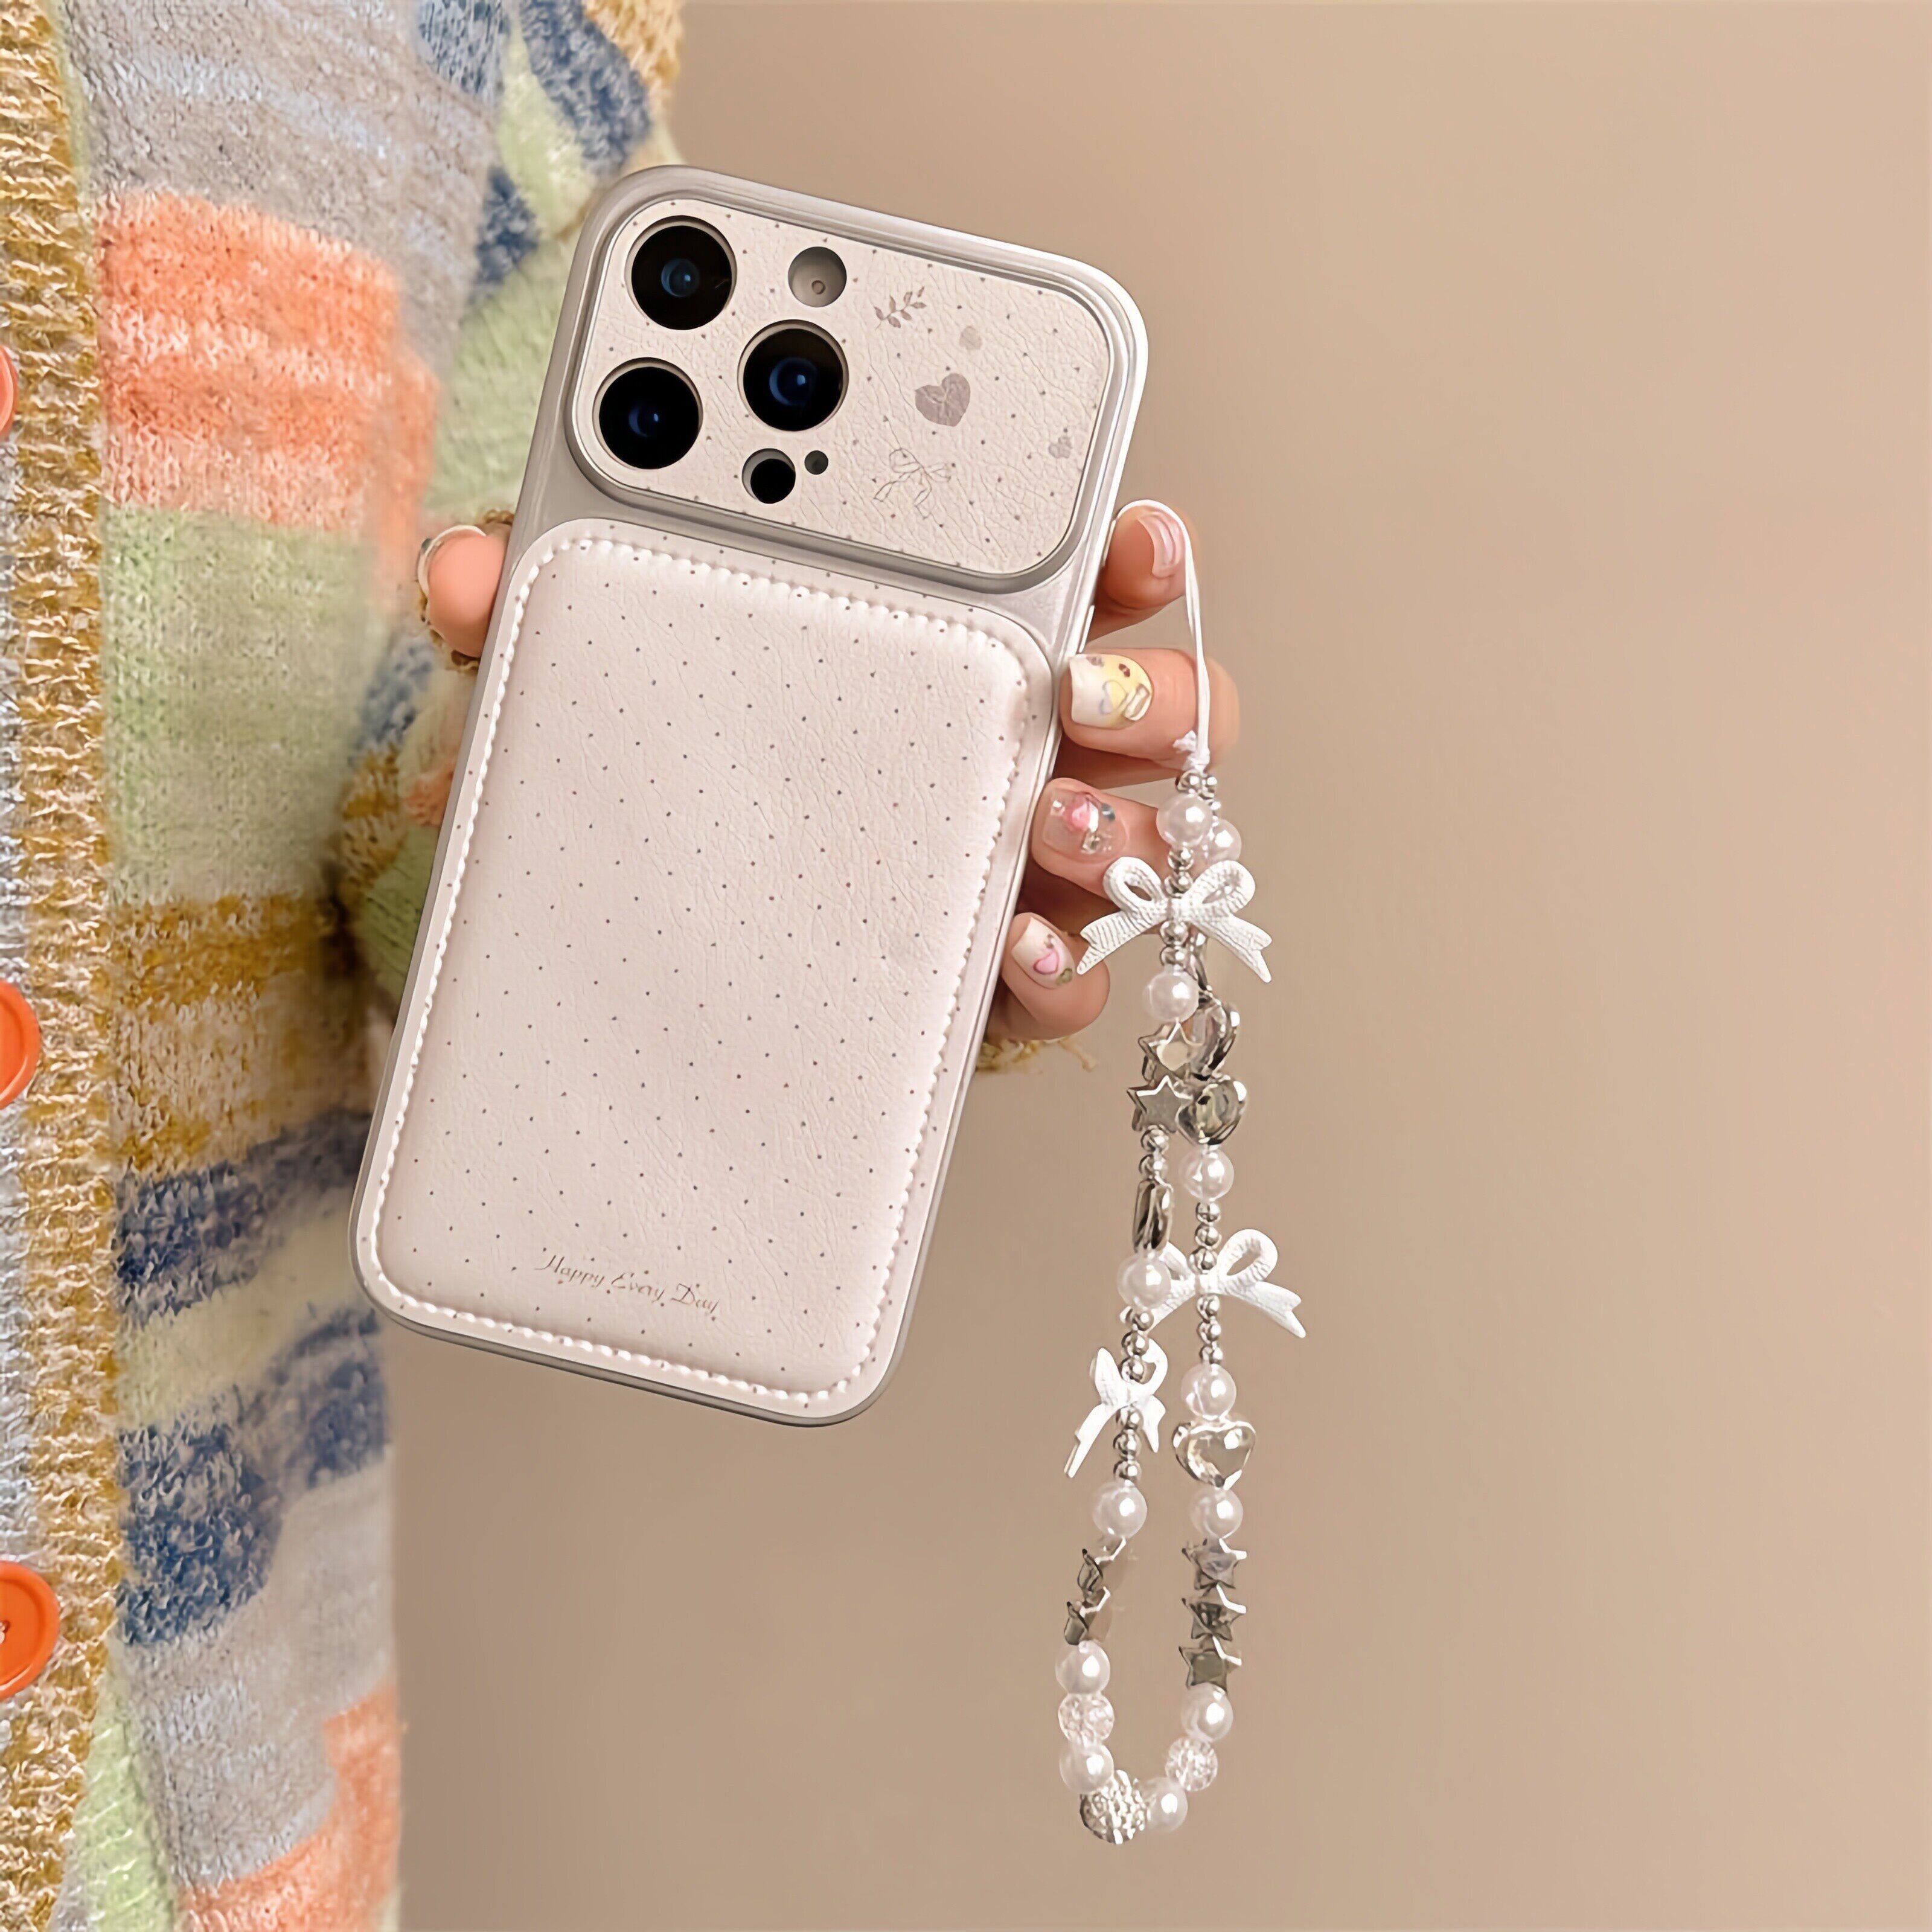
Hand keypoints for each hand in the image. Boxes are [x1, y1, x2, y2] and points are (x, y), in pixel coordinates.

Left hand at [419, 502, 1237, 1043]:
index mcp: (953, 647)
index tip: (1132, 527)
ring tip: (1051, 825)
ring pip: (1147, 842)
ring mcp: (1017, 875)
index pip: (1075, 575)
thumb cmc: (677, 792)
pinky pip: (1072, 980)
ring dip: (1124, 828)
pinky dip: (1064, 967)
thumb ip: (545, 608)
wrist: (662, 973)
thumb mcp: (604, 685)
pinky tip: (1014, 951)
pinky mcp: (989, 986)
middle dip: (1156, 688)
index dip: (1131, 546)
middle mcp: (1016, 755)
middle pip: (1154, 707)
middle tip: (1086, 686)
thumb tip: (464, 574)